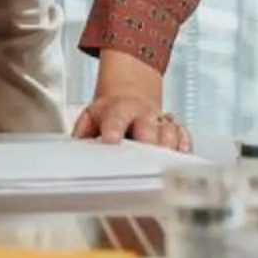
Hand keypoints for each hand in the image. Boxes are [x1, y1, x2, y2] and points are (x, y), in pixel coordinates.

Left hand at [74, 49, 190, 149]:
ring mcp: (159, 119)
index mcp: (118, 108)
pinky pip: (183, 135)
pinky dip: (183, 145)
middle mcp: (142, 113)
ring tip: (163, 161)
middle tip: (144, 157)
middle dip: (147, 140)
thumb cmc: (110, 113)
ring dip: (167, 146)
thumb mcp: (90, 117)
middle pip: (148, 125)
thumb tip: (73, 151)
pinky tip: (180, 155)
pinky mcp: (173, 126)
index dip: (114, 128)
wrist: (131, 95)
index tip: (111, 140)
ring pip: (169, 131)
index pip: (116, 117)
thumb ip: (81, 133)